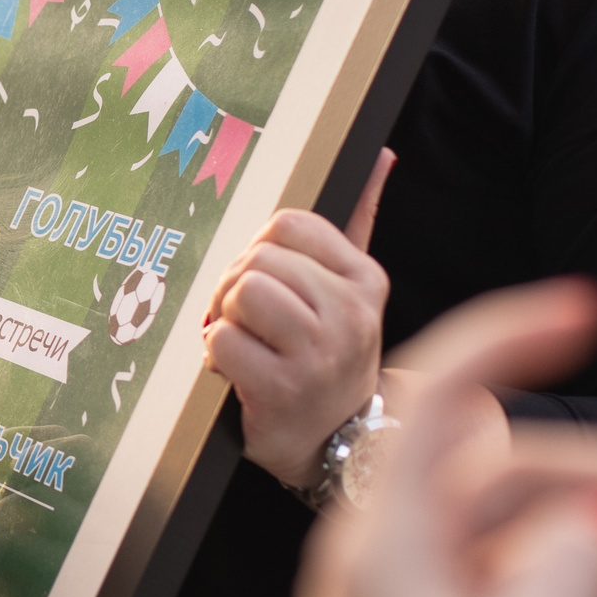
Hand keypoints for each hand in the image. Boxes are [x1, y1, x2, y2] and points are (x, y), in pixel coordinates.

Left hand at [203, 148, 394, 488]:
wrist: (336, 442)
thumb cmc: (330, 355)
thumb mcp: (353, 290)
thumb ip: (360, 219)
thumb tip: (381, 154)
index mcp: (365, 279)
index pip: (287, 223)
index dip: (259, 249)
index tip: (267, 281)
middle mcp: (351, 314)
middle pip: (257, 259)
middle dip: (236, 286)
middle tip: (249, 321)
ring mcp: (319, 354)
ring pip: (240, 293)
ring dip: (225, 318)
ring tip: (246, 343)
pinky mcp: (283, 390)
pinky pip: (220, 339)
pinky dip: (214, 353)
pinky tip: (238, 371)